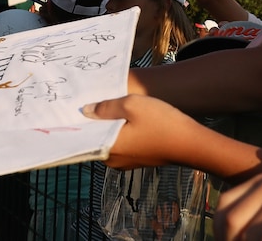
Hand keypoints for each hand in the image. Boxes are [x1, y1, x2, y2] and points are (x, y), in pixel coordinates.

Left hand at [82, 94, 204, 168]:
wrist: (192, 143)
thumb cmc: (162, 123)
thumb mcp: (132, 105)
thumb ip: (106, 107)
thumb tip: (86, 111)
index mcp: (108, 149)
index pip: (82, 137)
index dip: (76, 122)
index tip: (69, 108)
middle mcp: (113, 160)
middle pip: (94, 137)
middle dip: (91, 121)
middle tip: (84, 100)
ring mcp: (126, 161)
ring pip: (108, 139)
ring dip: (105, 124)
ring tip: (102, 104)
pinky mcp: (137, 158)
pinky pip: (120, 143)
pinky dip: (118, 130)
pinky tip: (121, 115)